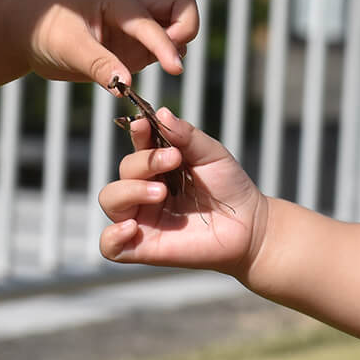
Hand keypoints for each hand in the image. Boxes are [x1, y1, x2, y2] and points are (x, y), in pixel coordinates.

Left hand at [18, 0, 197, 87]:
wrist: (27, 31)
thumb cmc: (45, 30)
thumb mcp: (68, 48)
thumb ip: (99, 65)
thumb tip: (127, 86)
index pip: (152, 23)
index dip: (166, 45)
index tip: (175, 70)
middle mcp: (132, 6)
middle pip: (181, 3)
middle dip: (186, 28)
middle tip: (171, 58)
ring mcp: (135, 25)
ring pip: (176, 23)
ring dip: (176, 45)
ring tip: (160, 66)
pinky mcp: (132, 43)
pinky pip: (161, 46)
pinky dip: (165, 58)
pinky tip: (144, 74)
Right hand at [98, 105, 266, 278]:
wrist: (250, 226)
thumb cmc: (229, 187)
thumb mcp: (212, 154)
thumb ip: (187, 135)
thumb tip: (161, 112)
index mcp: (158, 166)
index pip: (137, 145)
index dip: (137, 133)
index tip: (144, 124)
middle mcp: (145, 190)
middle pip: (124, 169)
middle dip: (144, 162)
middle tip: (174, 160)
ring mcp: (143, 218)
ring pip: (110, 199)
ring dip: (130, 190)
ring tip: (160, 191)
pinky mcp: (144, 247)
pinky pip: (110, 245)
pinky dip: (113, 235)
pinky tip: (132, 227)